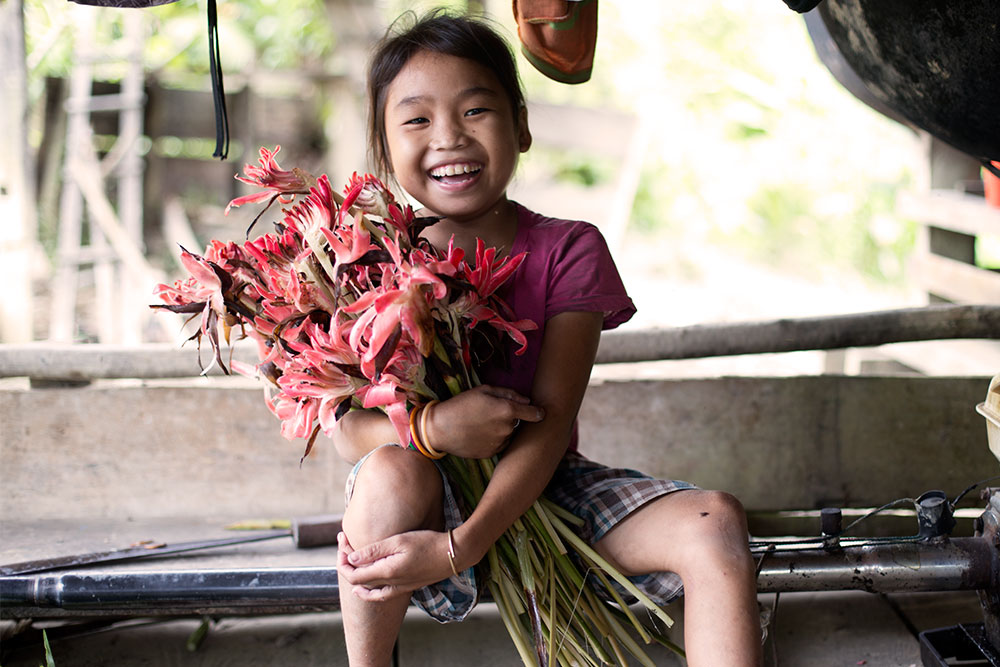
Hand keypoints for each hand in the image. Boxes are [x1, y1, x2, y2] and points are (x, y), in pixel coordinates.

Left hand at [338, 530, 453, 602]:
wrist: (454, 554)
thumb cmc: (428, 543)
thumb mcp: (399, 541)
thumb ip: (374, 551)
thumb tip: (351, 559)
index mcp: (387, 572)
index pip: (353, 574)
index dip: (342, 559)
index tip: (341, 540)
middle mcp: (391, 584)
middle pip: (358, 580)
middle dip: (346, 562)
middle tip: (343, 542)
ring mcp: (399, 588)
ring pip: (368, 589)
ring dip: (355, 575)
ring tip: (348, 561)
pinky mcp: (407, 587)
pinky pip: (381, 595)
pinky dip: (369, 592)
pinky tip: (365, 588)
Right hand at [424, 385, 544, 458]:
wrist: (440, 428)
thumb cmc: (461, 404)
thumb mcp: (483, 390)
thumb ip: (508, 394)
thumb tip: (527, 400)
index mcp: (507, 410)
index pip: (533, 413)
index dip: (538, 412)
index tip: (541, 413)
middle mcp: (507, 428)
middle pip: (517, 423)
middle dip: (510, 418)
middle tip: (492, 414)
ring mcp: (500, 443)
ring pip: (508, 434)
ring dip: (502, 429)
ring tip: (482, 424)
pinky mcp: (491, 453)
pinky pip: (499, 445)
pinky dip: (493, 440)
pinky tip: (479, 434)